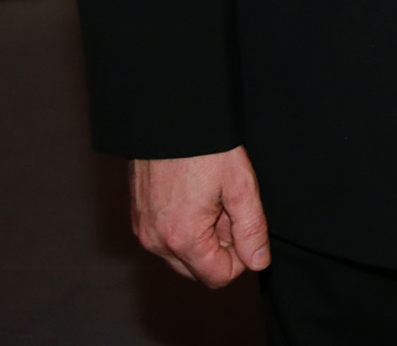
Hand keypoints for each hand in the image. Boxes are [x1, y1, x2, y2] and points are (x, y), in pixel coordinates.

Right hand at [130, 146, 270, 286]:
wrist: (169, 119)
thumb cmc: (205, 148)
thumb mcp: (241, 186)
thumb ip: (252, 229)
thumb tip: (259, 262)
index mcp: (183, 239)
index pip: (219, 277)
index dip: (241, 256)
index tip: (243, 225)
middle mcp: (156, 242)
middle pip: (199, 269)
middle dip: (220, 246)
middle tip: (227, 207)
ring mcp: (143, 230)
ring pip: (183, 255)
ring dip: (203, 236)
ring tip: (211, 198)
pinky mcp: (138, 218)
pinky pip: (166, 238)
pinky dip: (184, 226)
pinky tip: (194, 195)